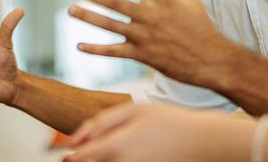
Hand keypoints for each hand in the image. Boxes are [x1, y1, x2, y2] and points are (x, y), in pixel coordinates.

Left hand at [62, 104, 208, 161]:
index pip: (81, 157)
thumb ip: (101, 122)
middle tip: (73, 156)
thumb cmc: (169, 121)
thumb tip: (75, 138)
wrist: (203, 142)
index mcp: (118, 146)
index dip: (70, 154)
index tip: (64, 148)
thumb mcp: (134, 110)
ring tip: (102, 154)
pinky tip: (121, 156)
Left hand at [65, 0, 237, 87]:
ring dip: (88, 18)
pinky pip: (114, 52)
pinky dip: (96, 49)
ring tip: (70, 10)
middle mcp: (150, 15)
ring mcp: (144, 36)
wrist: (214, 62)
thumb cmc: (204, 31)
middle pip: (114, 0)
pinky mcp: (142, 55)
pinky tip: (79, 46)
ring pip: (110, 25)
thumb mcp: (194, 4)